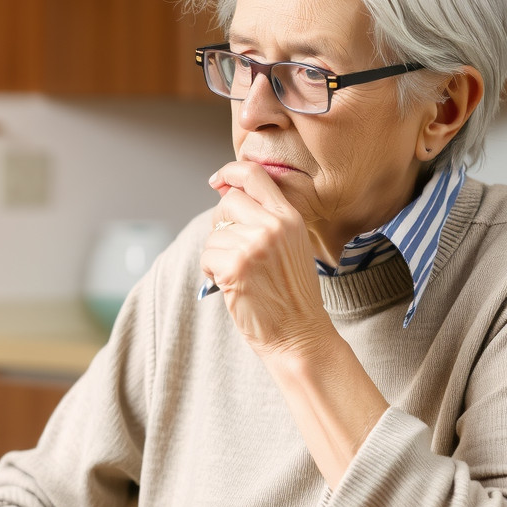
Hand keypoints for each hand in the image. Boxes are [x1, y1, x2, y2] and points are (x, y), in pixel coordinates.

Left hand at [202, 160, 333, 354]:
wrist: (299, 334)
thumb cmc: (291, 294)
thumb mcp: (290, 246)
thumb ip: (265, 219)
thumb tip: (225, 192)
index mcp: (290, 217)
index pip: (255, 175)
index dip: (231, 172)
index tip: (218, 179)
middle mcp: (274, 226)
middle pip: (228, 201)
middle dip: (221, 222)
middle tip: (230, 247)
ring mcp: (255, 245)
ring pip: (214, 233)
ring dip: (216, 254)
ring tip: (237, 273)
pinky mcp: (236, 266)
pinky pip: (207, 256)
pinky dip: (210, 271)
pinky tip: (229, 284)